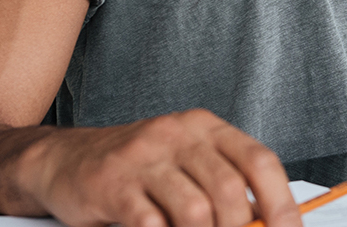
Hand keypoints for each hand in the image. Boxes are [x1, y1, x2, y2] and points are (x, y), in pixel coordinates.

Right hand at [17, 109, 300, 226]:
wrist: (66, 159)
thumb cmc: (139, 169)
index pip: (260, 161)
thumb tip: (265, 222)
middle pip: (230, 190)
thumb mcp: (187, 164)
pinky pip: (150, 222)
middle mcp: (179, 135)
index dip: (281, 203)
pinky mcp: (112, 183)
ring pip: (195, 209)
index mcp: (207, 128)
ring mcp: (144, 157)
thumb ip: (225, 186)